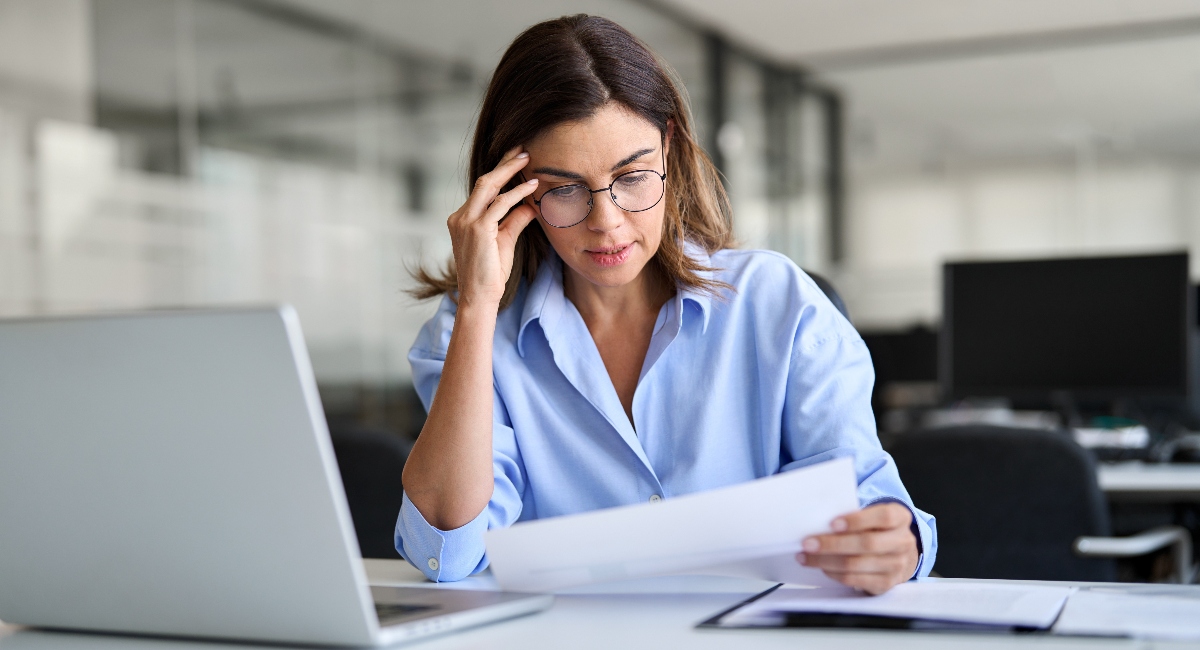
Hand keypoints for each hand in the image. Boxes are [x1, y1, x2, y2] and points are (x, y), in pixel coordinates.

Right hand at [447, 146, 539, 307]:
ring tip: (529, 159)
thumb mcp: (504, 241)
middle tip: (523, 149)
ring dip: (511, 171)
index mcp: (462, 218)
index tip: (516, 159)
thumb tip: (531, 205)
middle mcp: (460, 217)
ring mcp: (466, 222)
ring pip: (489, 187)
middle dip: (504, 163)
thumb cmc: (490, 274)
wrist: (479, 297)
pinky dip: (517, 194)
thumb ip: (514, 221)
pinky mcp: (477, 229)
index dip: (500, 172)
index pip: (482, 189)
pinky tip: (532, 187)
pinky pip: (500, 204)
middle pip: (483, 181)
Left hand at [797, 502, 918, 594]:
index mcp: (900, 518)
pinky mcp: (885, 584)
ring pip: (856, 564)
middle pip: (866, 543)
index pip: (884, 516)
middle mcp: (902, 542)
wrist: (898, 555)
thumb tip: (819, 520)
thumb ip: (854, 516)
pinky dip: (834, 573)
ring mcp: (896, 565)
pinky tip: (821, 567)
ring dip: (826, 561)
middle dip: (832, 543)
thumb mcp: (873, 517)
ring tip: (806, 556)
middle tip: (808, 542)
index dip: (858, 520)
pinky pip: (855, 579)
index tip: (832, 523)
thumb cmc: (876, 530)